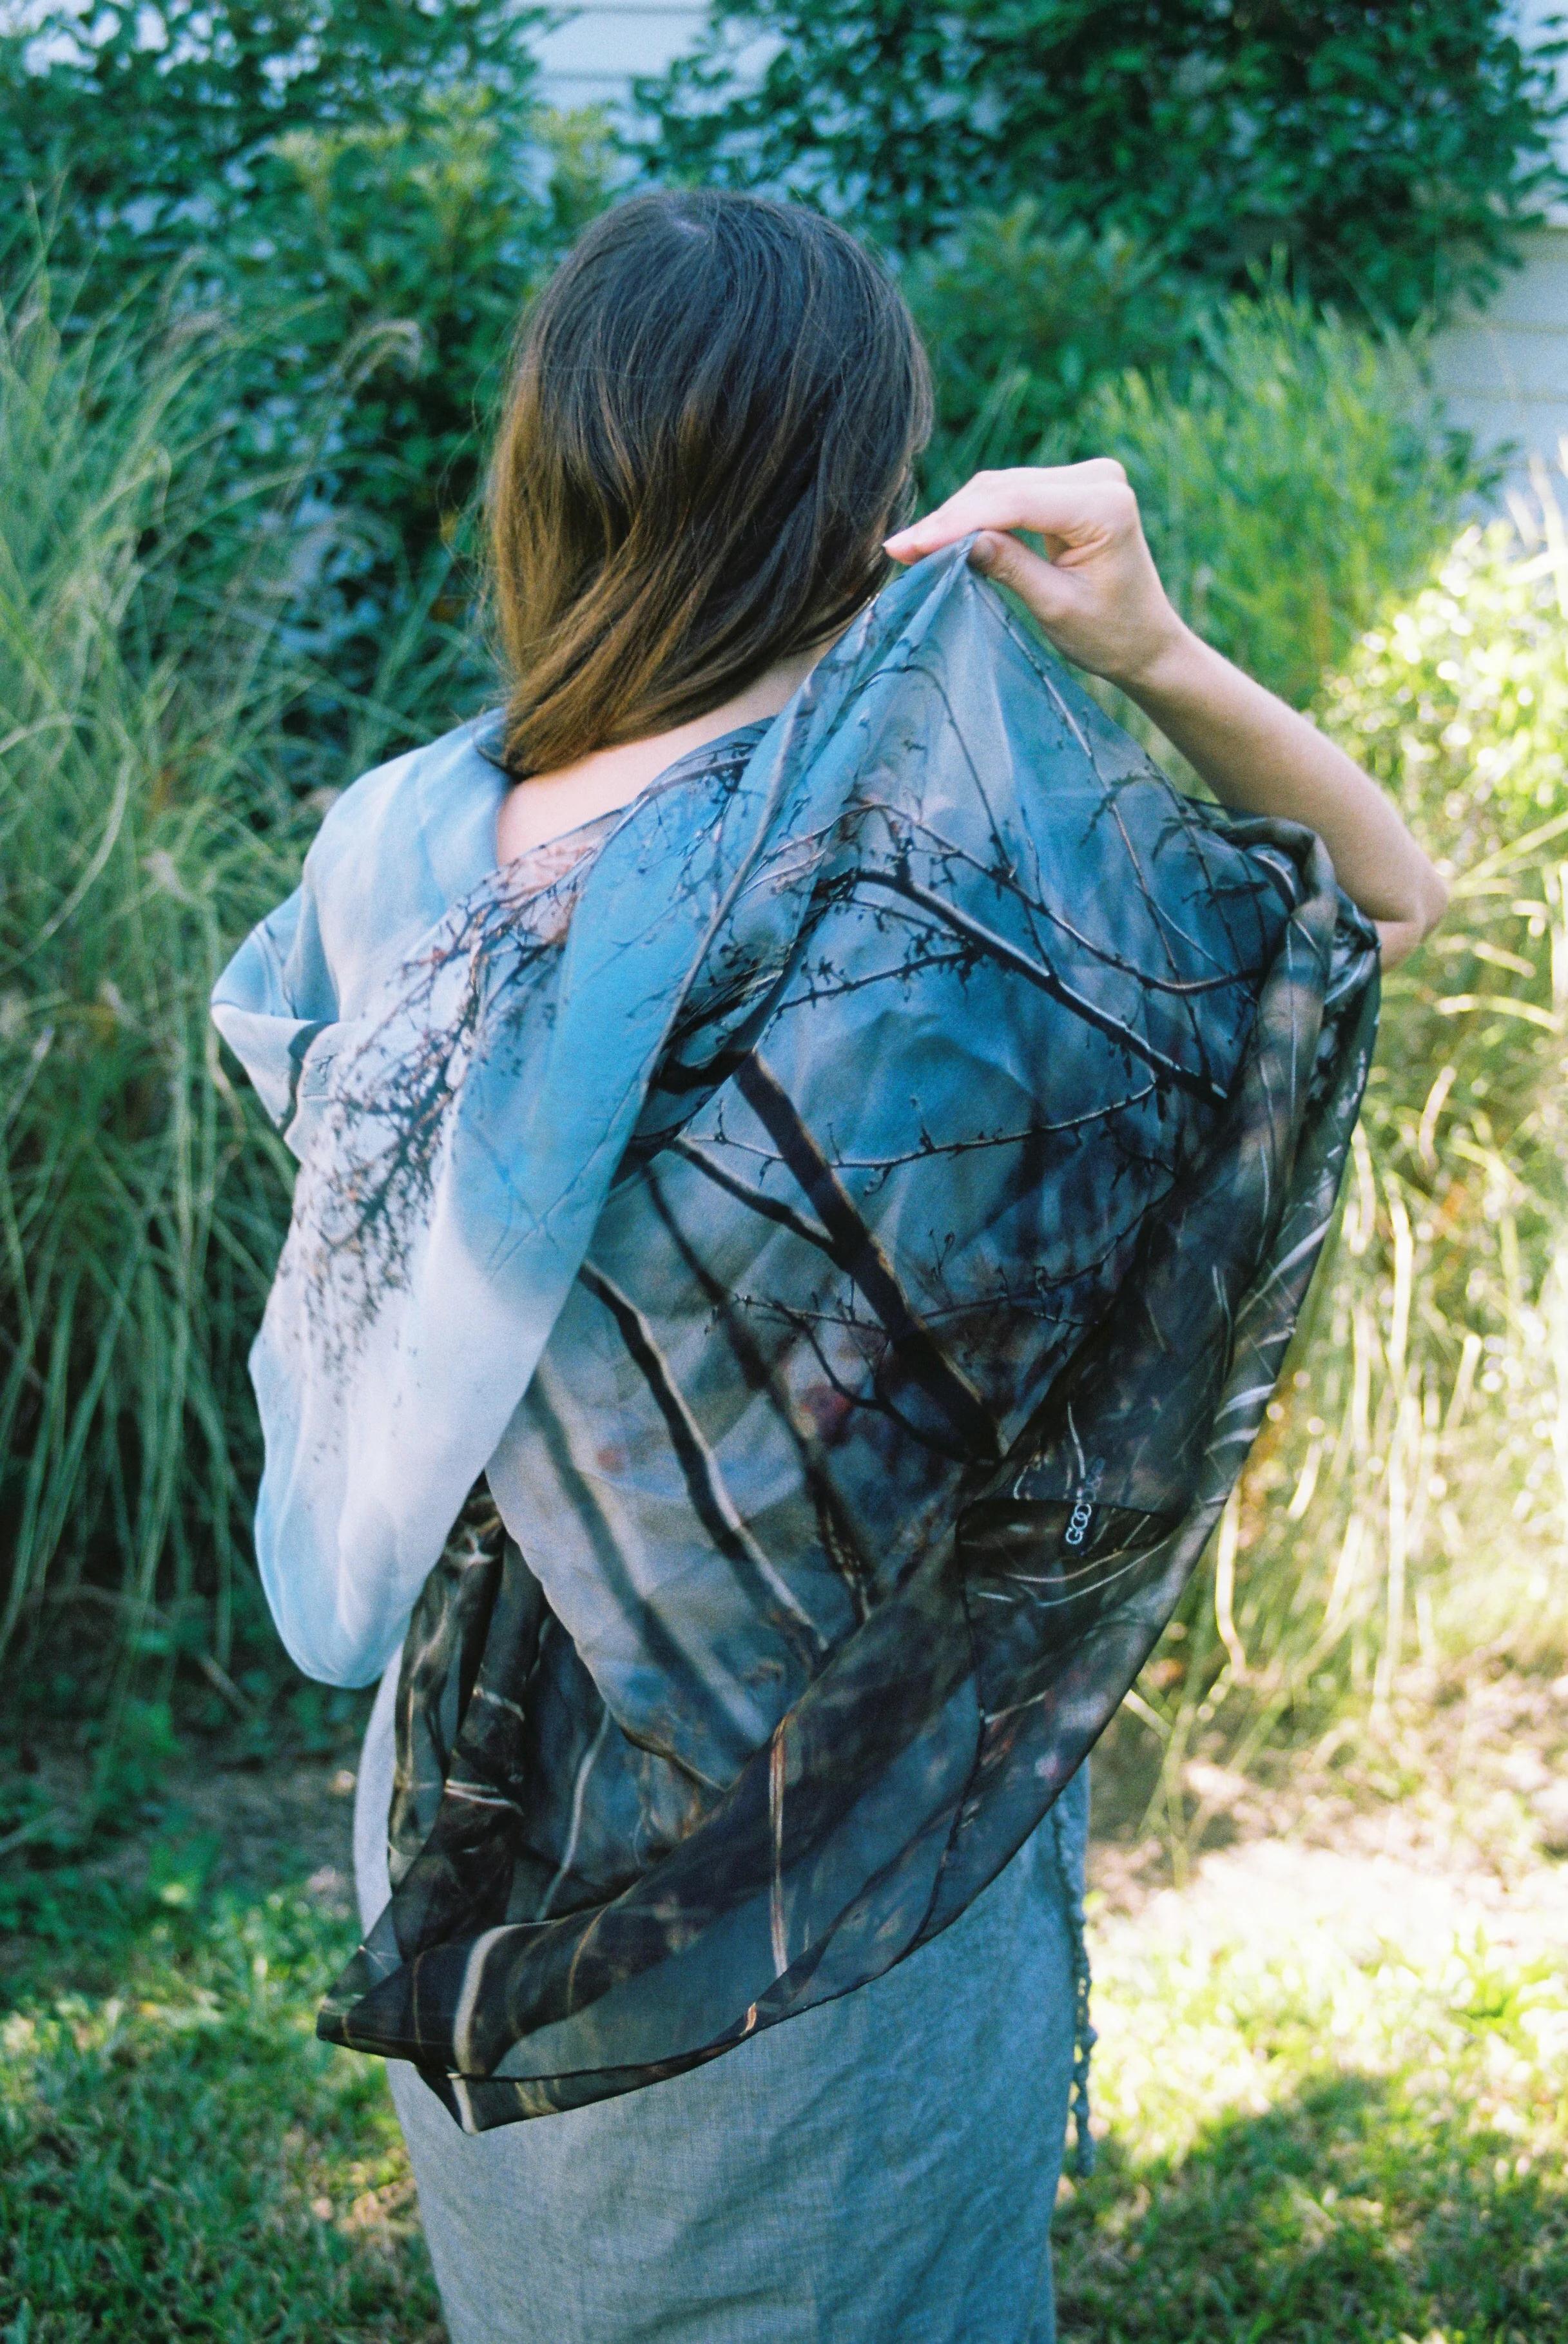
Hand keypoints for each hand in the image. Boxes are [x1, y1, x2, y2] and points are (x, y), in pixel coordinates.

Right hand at [884, 460, 1188, 692]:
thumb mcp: (1055, 606)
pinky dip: (977, 516)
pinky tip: (941, 537)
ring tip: (911, 547)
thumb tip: (955, 542)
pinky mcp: (1071, 488)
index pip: (1015, 504)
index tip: (910, 546)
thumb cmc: (1110, 634)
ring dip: (957, 516)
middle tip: (899, 549)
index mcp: (1104, 504)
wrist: (1145, 641)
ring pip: (1001, 488)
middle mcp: (1098, 478)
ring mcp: (1086, 478)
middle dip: (950, 519)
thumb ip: (1008, 566)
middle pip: (1004, 489)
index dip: (957, 523)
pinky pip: (1012, 495)